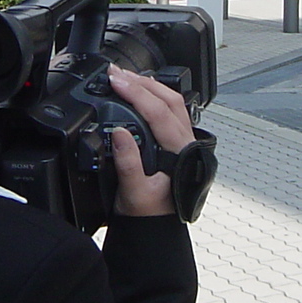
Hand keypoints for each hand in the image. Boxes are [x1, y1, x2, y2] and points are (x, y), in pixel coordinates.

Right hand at [107, 64, 194, 216]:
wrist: (156, 229)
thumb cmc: (149, 214)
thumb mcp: (133, 194)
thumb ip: (127, 163)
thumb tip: (120, 132)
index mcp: (180, 152)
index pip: (159, 112)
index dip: (135, 93)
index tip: (115, 81)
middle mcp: (187, 143)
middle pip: (169, 99)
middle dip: (141, 82)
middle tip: (116, 73)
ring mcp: (184, 141)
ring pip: (172, 102)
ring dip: (149, 86)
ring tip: (125, 77)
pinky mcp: (177, 142)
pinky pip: (170, 110)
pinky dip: (153, 96)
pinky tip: (139, 94)